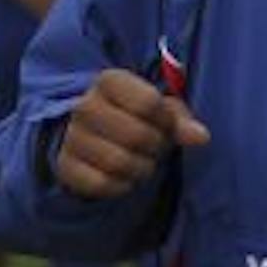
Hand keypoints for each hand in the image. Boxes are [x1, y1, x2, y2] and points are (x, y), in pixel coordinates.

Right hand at [55, 68, 210, 198]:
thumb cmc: (135, 117)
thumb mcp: (160, 110)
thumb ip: (180, 119)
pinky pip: (101, 184)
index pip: (148, 102)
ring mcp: (71, 137)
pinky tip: (124, 176)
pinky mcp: (65, 166)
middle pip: (136, 135)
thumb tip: (201, 137)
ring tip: (142, 161)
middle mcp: (84, 105)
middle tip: (156, 146)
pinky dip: (121, 186)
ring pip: (119, 163)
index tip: (164, 122)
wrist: (93, 135)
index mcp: (108, 81)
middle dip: (156, 146)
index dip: (165, 119)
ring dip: (141, 168)